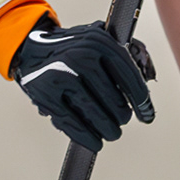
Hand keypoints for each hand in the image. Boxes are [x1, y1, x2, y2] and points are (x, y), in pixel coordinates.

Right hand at [10, 21, 155, 150]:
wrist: (30, 47)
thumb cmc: (72, 47)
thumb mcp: (101, 37)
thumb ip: (128, 52)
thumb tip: (149, 76)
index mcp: (99, 42)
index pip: (129, 77)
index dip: (141, 100)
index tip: (147, 113)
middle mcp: (81, 57)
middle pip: (114, 100)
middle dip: (123, 116)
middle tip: (123, 120)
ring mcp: (61, 77)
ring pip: (95, 114)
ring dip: (108, 129)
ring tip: (113, 133)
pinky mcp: (45, 95)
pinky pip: (71, 123)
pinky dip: (86, 137)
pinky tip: (95, 142)